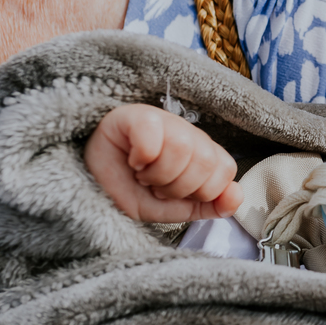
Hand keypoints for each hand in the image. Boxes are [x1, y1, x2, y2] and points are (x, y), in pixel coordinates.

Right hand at [84, 104, 243, 222]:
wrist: (89, 185)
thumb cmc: (131, 191)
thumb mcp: (173, 209)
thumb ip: (209, 205)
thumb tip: (236, 195)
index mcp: (203, 153)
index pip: (225, 171)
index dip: (199, 192)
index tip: (174, 194)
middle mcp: (188, 134)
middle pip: (205, 161)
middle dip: (177, 187)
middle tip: (155, 185)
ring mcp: (164, 121)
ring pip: (184, 148)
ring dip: (158, 175)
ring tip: (142, 174)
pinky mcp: (137, 115)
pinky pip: (154, 135)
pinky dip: (142, 156)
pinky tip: (133, 160)